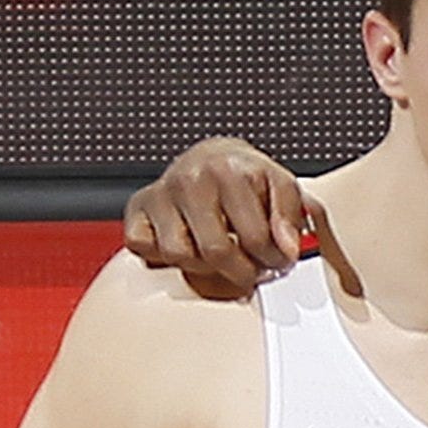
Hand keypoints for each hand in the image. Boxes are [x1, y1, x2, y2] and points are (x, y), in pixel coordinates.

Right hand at [123, 137, 313, 300]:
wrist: (212, 156)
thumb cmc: (246, 176)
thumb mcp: (281, 185)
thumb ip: (290, 217)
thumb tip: (287, 249)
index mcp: (229, 172)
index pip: (254, 237)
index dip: (273, 260)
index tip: (279, 263)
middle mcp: (190, 180)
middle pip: (215, 251)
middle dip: (241, 271)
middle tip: (253, 270)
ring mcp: (160, 194)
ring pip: (179, 255)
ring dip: (204, 266)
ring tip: (222, 254)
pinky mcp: (137, 208)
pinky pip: (143, 248)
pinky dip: (162, 256)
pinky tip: (187, 244)